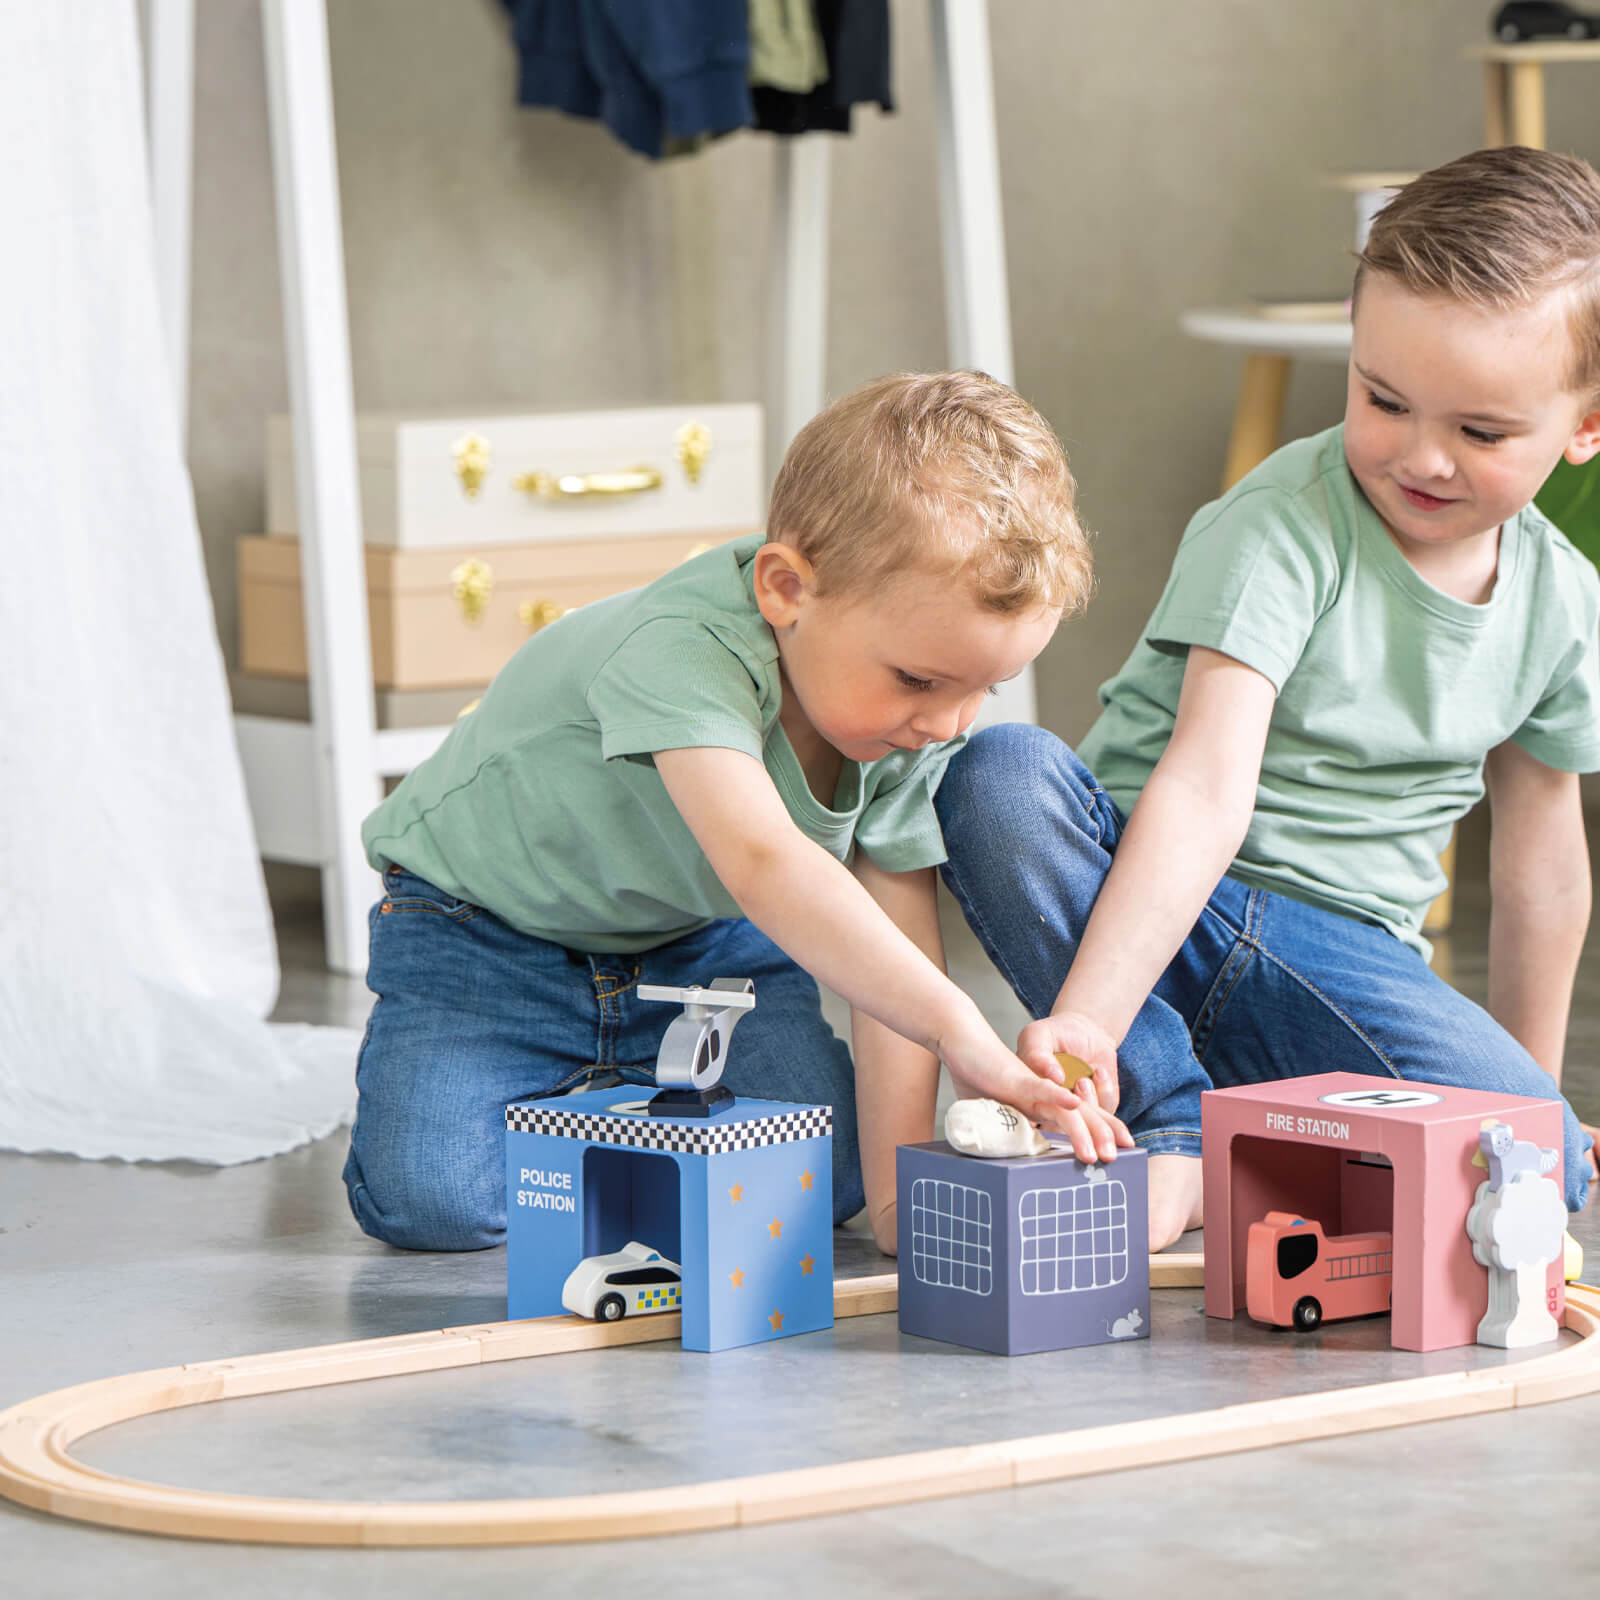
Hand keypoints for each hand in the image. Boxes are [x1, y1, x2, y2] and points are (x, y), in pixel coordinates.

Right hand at [938, 1013, 1130, 1166]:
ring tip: (1098, 1153)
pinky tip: (1073, 1103)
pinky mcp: (1017, 1078)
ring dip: (1086, 1130)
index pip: (1077, 1120)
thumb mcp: (995, 1107)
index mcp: (1043, 1101)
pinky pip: (1041, 1088)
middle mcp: (1044, 1094)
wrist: (963, 1037)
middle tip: (1115, 1160)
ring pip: (1067, 1109)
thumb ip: (1007, 1125)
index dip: (1097, 1135)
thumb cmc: (978, 1072)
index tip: (1114, 1154)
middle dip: (1102, 1137)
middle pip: (1081, 1117)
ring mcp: (1033, 1086)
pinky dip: (1057, 1096)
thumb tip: (1010, 1150)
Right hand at [1017, 1010, 1119, 1113]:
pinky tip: (1098, 1072)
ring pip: (1087, 1122)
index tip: (1062, 1091)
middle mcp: (1051, 1106)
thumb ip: (1038, 1054)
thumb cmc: (1056, 1033)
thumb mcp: (1038, 1035)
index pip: (1034, 1112)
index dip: (1050, 1108)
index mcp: (1029, 1092)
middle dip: (1077, 1116)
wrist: (1085, 1030)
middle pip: (1063, 1126)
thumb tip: (1052, 1077)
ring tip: (1084, 1079)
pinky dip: (1105, 1089)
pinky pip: (1106, 1108)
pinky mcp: (1099, 1105)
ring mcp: (1077, 1108)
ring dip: (1091, 1099)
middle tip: (1080, 1084)